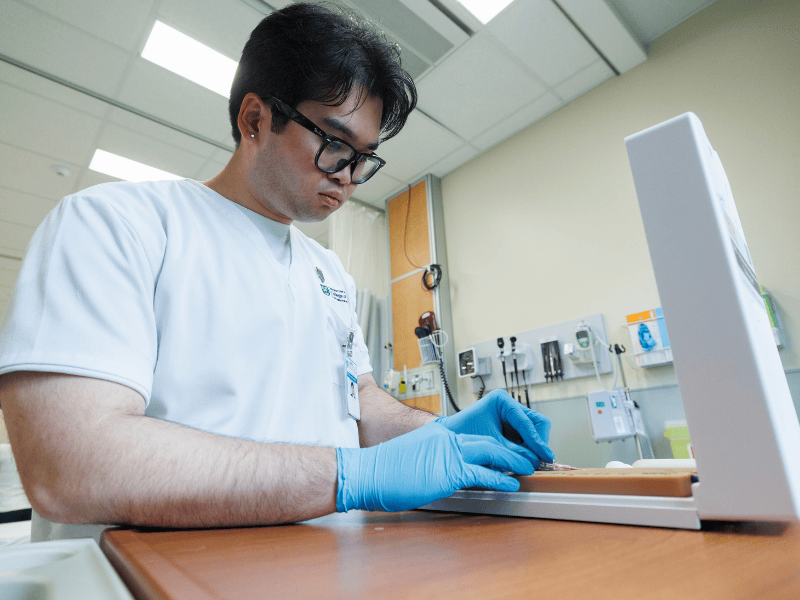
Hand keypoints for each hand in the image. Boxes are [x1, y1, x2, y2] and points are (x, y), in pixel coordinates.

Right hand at [336, 421, 532, 511]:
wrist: (366, 473)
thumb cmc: (383, 470)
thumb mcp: (412, 457)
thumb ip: (430, 460)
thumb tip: (438, 472)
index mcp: (437, 434)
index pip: (472, 436)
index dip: (493, 444)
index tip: (505, 451)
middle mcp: (445, 438)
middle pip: (487, 440)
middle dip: (510, 448)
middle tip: (525, 456)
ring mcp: (447, 453)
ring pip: (491, 451)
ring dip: (513, 460)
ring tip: (527, 467)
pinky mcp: (447, 471)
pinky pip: (482, 473)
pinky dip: (501, 478)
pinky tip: (512, 483)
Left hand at [437, 390, 553, 467]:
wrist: (448, 437)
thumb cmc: (463, 434)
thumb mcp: (490, 443)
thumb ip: (513, 451)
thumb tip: (536, 461)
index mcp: (502, 401)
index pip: (528, 422)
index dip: (538, 441)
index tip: (546, 457)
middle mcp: (509, 406)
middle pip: (537, 423)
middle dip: (539, 443)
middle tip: (540, 462)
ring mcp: (511, 416)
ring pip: (535, 431)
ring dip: (534, 448)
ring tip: (530, 463)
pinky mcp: (511, 428)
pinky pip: (527, 438)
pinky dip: (527, 449)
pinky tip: (523, 460)